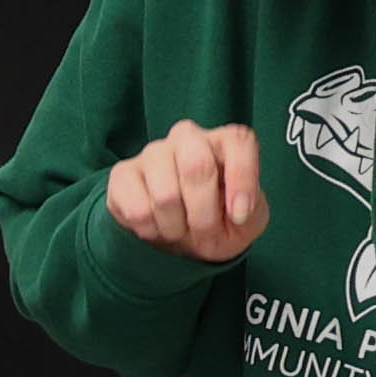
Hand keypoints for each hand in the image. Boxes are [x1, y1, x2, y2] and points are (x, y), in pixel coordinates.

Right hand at [101, 120, 267, 264]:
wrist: (179, 238)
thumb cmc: (218, 220)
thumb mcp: (248, 221)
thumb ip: (252, 210)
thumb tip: (237, 211)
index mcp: (224, 142)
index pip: (238, 142)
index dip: (241, 180)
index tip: (239, 216)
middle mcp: (188, 138)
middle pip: (196, 166)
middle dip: (204, 214)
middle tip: (205, 233)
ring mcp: (152, 153)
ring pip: (165, 195)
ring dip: (176, 227)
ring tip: (179, 229)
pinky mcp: (123, 174)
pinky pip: (137, 210)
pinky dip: (151, 231)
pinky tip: (156, 226)